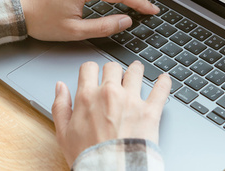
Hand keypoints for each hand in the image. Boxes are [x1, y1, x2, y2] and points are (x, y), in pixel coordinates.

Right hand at [52, 61, 170, 165]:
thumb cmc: (88, 157)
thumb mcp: (63, 134)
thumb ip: (60, 106)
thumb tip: (60, 87)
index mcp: (87, 97)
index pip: (89, 67)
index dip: (91, 70)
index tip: (94, 74)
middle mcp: (110, 93)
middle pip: (112, 67)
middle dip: (113, 72)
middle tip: (116, 77)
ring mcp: (131, 100)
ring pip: (135, 71)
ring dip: (136, 70)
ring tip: (137, 72)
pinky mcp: (150, 111)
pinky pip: (160, 88)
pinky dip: (163, 82)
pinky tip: (163, 79)